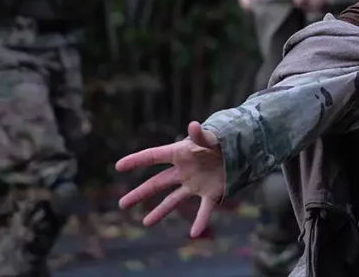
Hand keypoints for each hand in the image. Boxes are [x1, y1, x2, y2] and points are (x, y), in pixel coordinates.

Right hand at [116, 121, 224, 237]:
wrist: (240, 149)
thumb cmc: (221, 140)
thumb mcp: (212, 138)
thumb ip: (201, 135)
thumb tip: (193, 125)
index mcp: (180, 153)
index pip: (153, 156)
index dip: (136, 160)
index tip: (119, 166)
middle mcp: (183, 170)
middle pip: (157, 183)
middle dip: (140, 193)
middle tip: (122, 203)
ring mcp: (195, 183)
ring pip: (173, 199)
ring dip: (160, 211)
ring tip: (146, 223)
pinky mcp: (210, 193)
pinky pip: (203, 210)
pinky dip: (200, 221)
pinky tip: (193, 234)